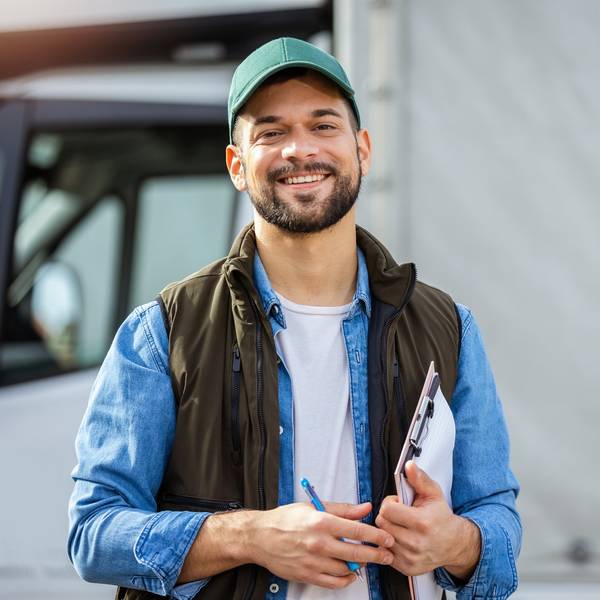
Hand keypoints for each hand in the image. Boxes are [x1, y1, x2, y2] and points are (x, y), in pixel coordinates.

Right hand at [246, 501, 394, 589]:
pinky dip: (345, 579)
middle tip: (387, 555)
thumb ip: (342, 509)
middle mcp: (318, 543)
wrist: (261, 537)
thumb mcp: (314, 506)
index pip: (356, 530)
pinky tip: (349, 572)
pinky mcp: (308, 575)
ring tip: (365, 560)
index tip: (386, 538)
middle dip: (376, 555)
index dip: (376, 535)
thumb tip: (364, 508)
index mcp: (321, 522)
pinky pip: (334, 582)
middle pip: (356, 552)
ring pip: (346, 569)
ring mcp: (313, 561)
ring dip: (360, 566)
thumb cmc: (285, 520)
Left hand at [375, 461, 480, 579]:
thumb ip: (419, 478)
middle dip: (387, 515)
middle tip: (398, 514)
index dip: (390, 503)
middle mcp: (416, 542)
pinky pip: (385, 552)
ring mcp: (411, 557)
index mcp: (421, 522)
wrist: (454, 544)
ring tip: (400, 526)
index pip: (387, 510)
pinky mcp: (406, 568)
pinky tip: (400, 538)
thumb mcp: (433, 493)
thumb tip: (408, 466)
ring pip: (382, 538)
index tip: (398, 503)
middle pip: (382, 524)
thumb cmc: (441, 518)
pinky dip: (389, 544)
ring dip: (388, 530)